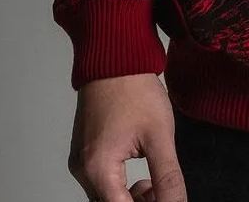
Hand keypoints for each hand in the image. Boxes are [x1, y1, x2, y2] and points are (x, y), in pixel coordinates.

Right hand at [68, 73, 186, 201]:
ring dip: (130, 198)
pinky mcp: (84, 154)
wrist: (116, 60)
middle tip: (162, 191)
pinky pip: (102, 182)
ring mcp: (81, 162)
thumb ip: (167, 177)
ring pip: (107, 197)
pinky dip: (120, 186)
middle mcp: (83, 170)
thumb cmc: (134, 89)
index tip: (166, 199)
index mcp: (98, 169)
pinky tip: (139, 173)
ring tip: (153, 181)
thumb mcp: (159, 135)